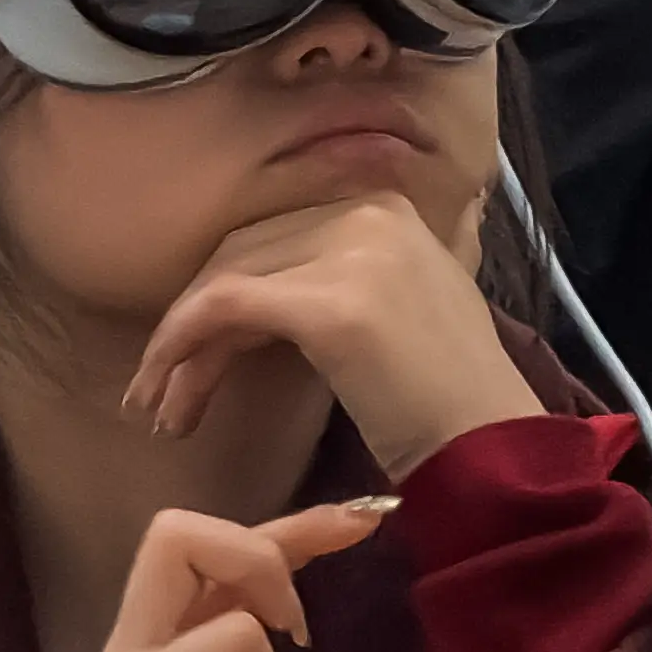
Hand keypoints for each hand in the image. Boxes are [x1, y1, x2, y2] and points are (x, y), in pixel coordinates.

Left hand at [130, 193, 534, 474]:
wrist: (493, 445)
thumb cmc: (443, 398)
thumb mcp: (395, 308)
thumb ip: (334, 279)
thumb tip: (242, 302)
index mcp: (385, 206)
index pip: (271, 237)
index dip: (216, 294)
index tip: (186, 351)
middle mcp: (369, 212)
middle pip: (240, 256)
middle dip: (189, 326)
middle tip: (158, 393)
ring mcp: (352, 252)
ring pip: (225, 284)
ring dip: (178, 352)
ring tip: (160, 413)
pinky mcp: (330, 304)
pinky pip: (224, 309)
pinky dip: (181, 349)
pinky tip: (169, 399)